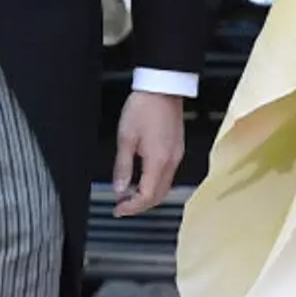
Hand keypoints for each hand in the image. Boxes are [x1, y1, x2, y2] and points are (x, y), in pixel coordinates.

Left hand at [112, 91, 184, 217]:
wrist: (162, 88)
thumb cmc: (144, 108)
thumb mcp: (125, 138)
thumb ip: (122, 167)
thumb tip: (119, 188)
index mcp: (158, 161)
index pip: (147, 196)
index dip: (132, 207)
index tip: (118, 209)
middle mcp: (171, 161)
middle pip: (159, 196)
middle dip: (140, 206)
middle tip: (122, 206)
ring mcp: (177, 155)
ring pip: (165, 187)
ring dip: (147, 195)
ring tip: (129, 194)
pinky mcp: (177, 148)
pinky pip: (168, 175)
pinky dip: (155, 183)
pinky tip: (142, 179)